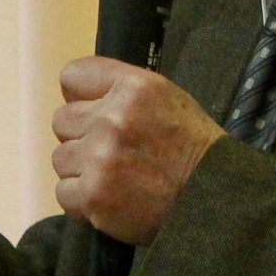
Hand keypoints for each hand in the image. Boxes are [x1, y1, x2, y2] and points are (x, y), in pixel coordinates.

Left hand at [51, 58, 223, 245]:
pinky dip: (82, 199)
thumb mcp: (167, 99)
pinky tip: (110, 197)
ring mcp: (100, 159)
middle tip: (111, 151)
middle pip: (62, 120)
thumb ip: (122, 91)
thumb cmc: (193, 149)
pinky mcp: (94, 195)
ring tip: (114, 176)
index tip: (92, 111)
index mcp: (133, 88)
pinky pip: (63, 192)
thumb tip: (80, 97)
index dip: (80, 96)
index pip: (72, 76)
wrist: (215, 199)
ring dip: (81, 169)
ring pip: (60, 158)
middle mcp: (113, 119)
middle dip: (82, 136)